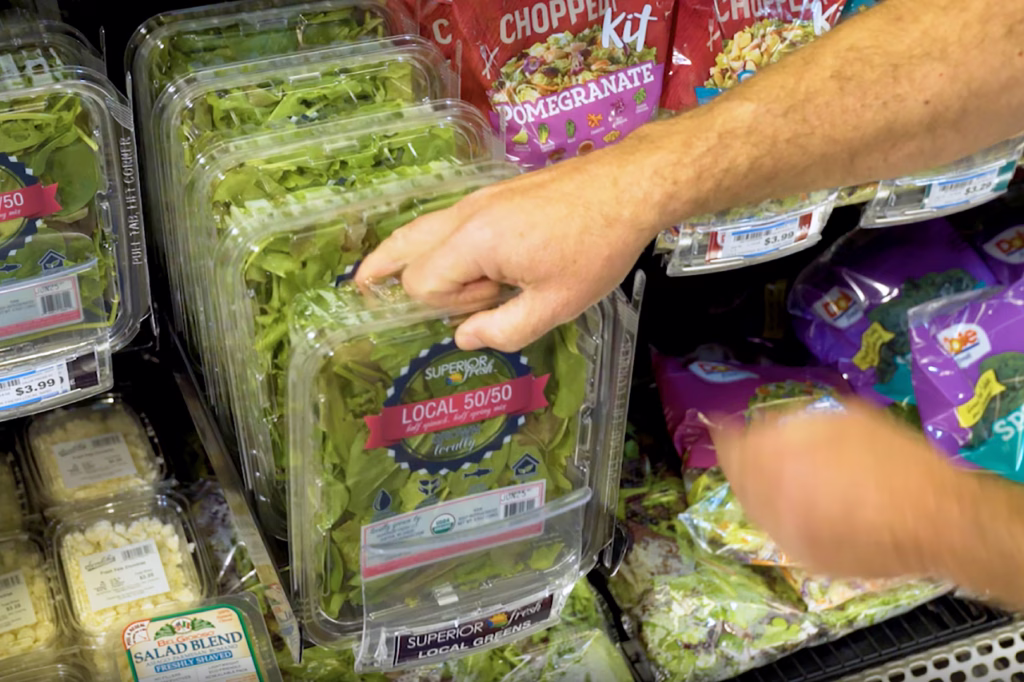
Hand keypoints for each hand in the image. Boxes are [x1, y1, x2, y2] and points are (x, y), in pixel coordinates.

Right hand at [355, 149, 663, 351]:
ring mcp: (478, 198)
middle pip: (404, 248)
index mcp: (475, 241)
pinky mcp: (494, 193)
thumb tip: (463, 339)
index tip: (495, 300)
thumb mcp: (555, 305)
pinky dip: (437, 242)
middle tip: (400, 289)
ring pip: (420, 228)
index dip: (450, 304)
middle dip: (408, 278)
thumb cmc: (596, 248)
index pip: (421, 282)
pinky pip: (446, 220)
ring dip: (416, 257)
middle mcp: (466, 214)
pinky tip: (448, 258)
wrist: (628, 185)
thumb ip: (503, 330)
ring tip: (380, 274)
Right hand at [712, 401, 964, 579]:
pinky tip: (852, 469)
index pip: (729, 444)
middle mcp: (790, 429)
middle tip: (789, 489)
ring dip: (799, 448)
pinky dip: (830, 443)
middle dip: (767, 456)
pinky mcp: (858, 412)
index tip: (741, 472)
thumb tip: (746, 482)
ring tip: (826, 482)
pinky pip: (827, 426)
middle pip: (761, 435)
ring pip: (794, 429)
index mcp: (767, 460)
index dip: (731, 457)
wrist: (936, 514)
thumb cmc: (864, 542)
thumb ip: (763, 508)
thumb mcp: (801, 543)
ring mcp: (826, 417)